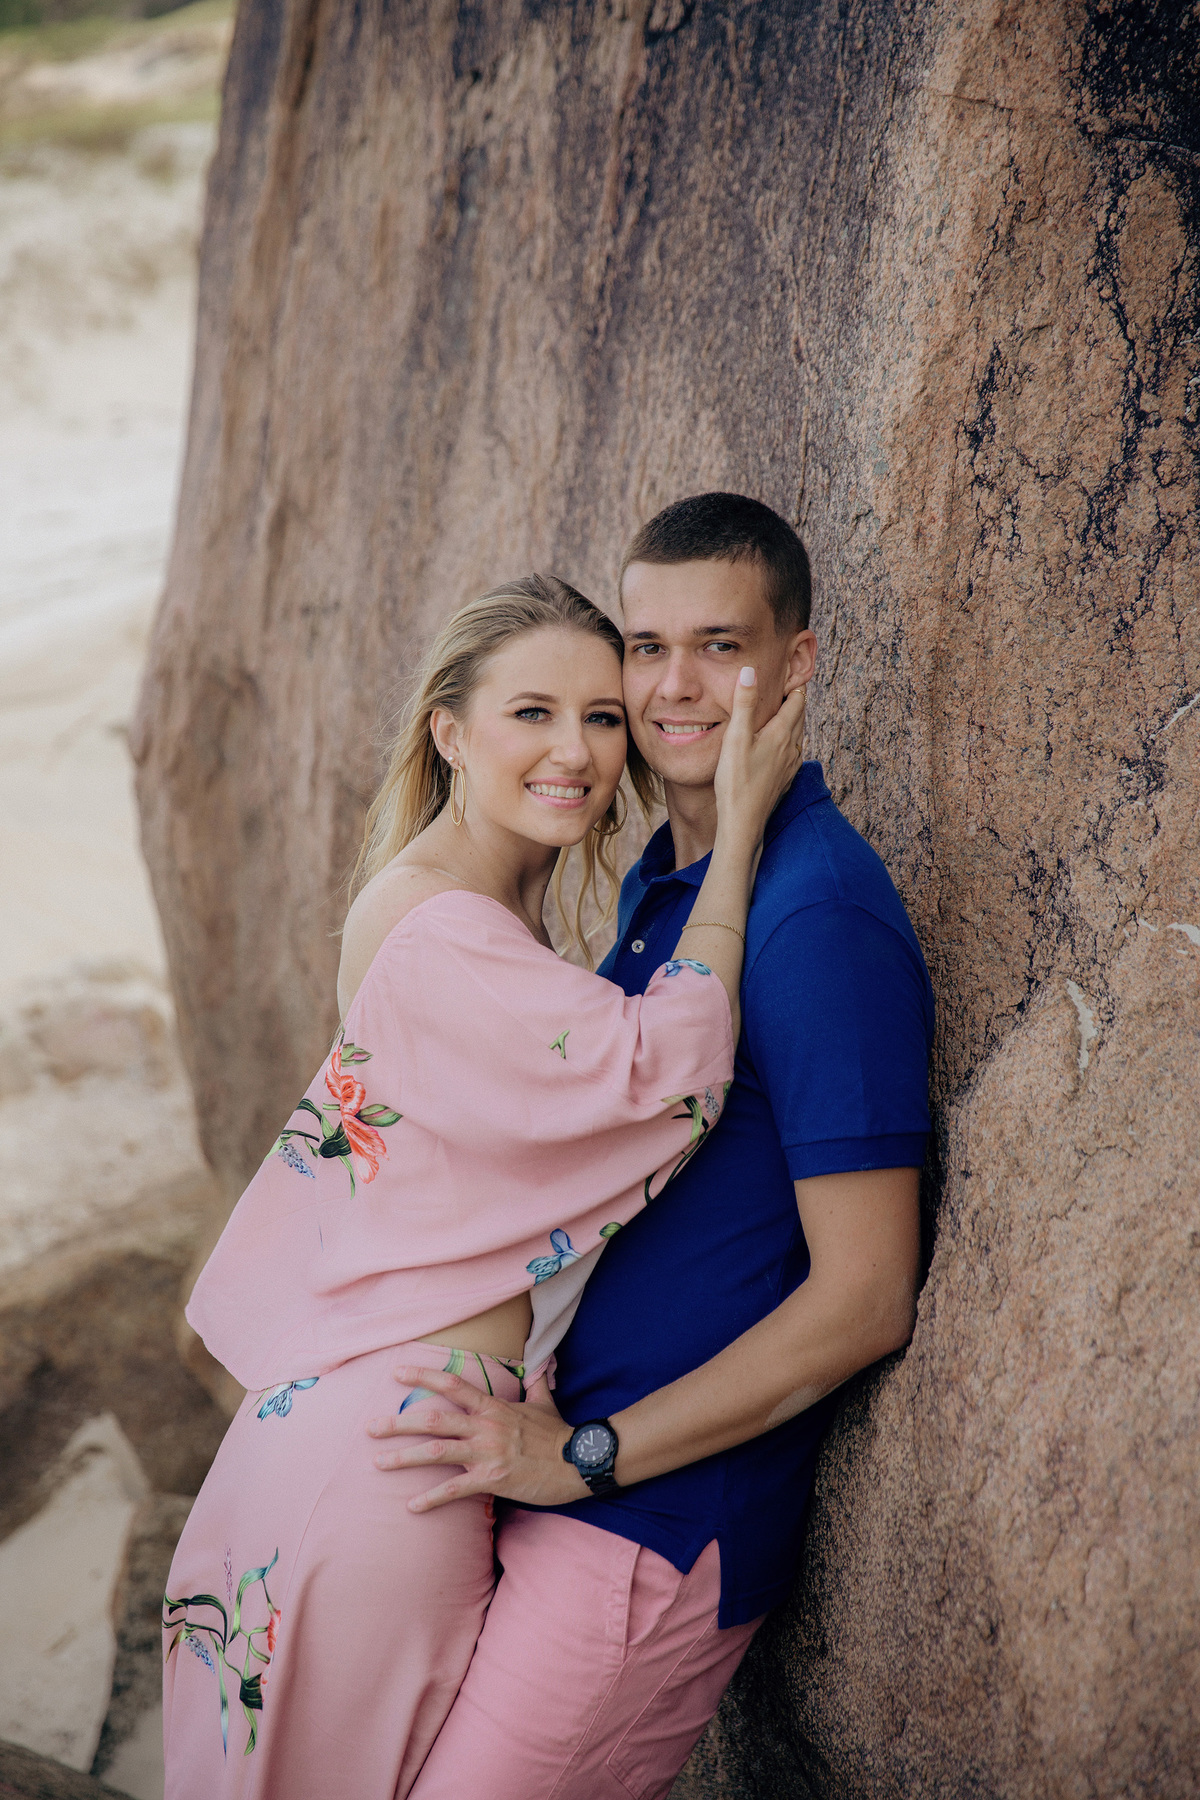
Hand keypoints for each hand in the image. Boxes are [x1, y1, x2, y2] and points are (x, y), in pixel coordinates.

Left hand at [367, 1366, 589, 1510]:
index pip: (451, 1385)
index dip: (422, 1377)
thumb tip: (540, 1363)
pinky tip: (411, 1506)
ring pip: (437, 1452)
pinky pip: (455, 1489)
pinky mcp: (492, 1479)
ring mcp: (487, 1453)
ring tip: (378, 1463)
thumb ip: (536, 1381)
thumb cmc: (559, 1433)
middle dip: (398, 1423)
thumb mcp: (544, 1401)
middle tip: (370, 1428)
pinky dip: (431, 1498)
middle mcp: (485, 1426)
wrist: (578, 1461)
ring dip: (404, 1458)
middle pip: (433, 1420)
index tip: (396, 1373)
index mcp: (493, 1407)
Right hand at [713, 669, 806, 849]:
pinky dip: (788, 741)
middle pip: (800, 717)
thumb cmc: (736, 782)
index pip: (796, 702)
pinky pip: (792, 753)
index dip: (795, 685)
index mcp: (781, 734)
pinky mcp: (784, 780)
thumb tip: (750, 671)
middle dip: (796, 700)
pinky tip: (780, 746)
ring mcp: (790, 766)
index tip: (793, 671)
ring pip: (797, 736)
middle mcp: (791, 749)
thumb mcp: (736, 738)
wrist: (743, 823)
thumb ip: (744, 703)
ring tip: (786, 710)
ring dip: (793, 721)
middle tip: (791, 684)